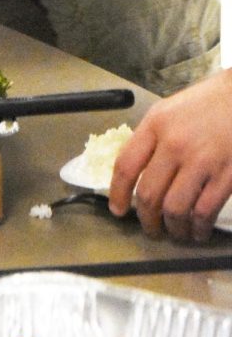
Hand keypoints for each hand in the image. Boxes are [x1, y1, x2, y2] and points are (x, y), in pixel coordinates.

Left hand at [109, 68, 231, 241]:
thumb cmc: (203, 104)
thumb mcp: (166, 111)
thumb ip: (149, 140)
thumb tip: (134, 173)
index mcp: (155, 125)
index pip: (126, 165)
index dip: (117, 193)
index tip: (117, 210)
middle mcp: (175, 144)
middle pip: (149, 194)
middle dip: (146, 219)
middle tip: (150, 228)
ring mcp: (202, 161)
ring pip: (175, 209)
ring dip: (172, 228)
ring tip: (174, 232)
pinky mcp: (227, 176)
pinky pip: (204, 212)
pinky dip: (198, 228)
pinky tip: (197, 230)